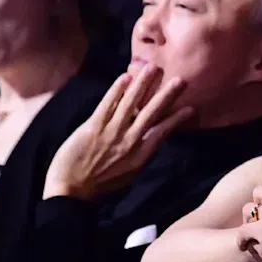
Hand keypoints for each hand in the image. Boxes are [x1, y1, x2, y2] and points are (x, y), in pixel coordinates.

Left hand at [44, 65, 191, 199]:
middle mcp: (129, 142)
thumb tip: (152, 139)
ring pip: (130, 104)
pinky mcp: (92, 128)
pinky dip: (117, 90)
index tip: (191, 108)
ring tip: (153, 68)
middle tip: (180, 80)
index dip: (177, 119)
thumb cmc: (100, 185)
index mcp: (140, 156)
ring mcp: (111, 133)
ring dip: (143, 84)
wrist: (70, 192)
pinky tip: (126, 76)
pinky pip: (107, 104)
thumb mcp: (129, 175)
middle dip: (166, 95)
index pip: (163, 132)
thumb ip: (141, 155)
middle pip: (151, 113)